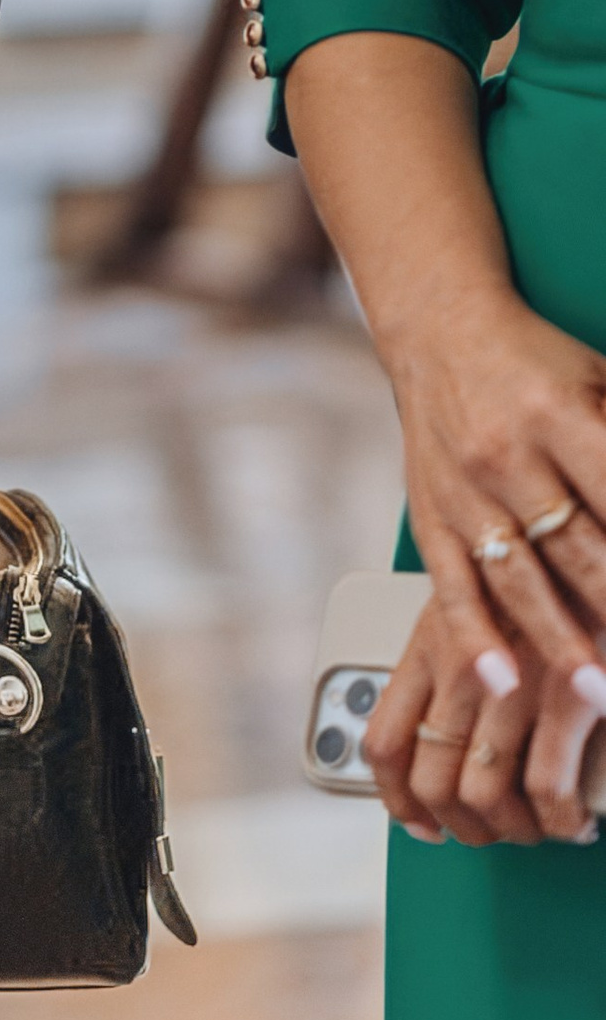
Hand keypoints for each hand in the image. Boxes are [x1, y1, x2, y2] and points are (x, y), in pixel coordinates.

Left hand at [366, 600, 604, 847]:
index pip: (386, 740)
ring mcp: (510, 682)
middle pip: (431, 780)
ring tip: (540, 829)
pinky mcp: (565, 695)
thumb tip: (459, 733)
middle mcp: (458, 666)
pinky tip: (575, 819)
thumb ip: (463, 658)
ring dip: (512, 829)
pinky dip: (559, 819)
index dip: (397, 798)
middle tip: (496, 833)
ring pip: (482, 793)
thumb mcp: (486, 605)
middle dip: (463, 826)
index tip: (421, 823)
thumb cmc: (550, 576)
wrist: (585, 540)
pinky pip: (546, 790)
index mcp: (431, 643)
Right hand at [378, 282, 605, 712]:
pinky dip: (475, 635)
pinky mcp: (431, 515)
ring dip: (561, 639)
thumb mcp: (603, 382)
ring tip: (597, 690)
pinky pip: (452, 584)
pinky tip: (504, 679)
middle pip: (577, 550)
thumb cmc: (538, 363)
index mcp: (561, 412)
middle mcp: (508, 453)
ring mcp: (465, 490)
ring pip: (518, 577)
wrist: (439, 329)